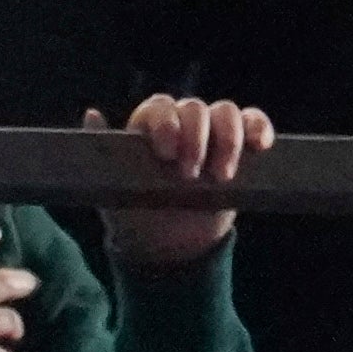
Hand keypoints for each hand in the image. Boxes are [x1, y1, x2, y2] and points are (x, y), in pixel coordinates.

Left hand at [94, 95, 269, 271]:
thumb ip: (102, 148)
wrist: (170, 244)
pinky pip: (254, 125)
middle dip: (196, 136)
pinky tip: (260, 144)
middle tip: (190, 173)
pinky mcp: (241, 150)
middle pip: (194, 107)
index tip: (165, 153)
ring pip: (226, 111)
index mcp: (149, 128)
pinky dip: (259, 127)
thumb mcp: (111, 184)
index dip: (166, 123)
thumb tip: (92, 113)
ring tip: (222, 174)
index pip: (160, 107)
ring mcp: (213, 135)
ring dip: (228, 137)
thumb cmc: (136, 210)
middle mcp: (182, 124)